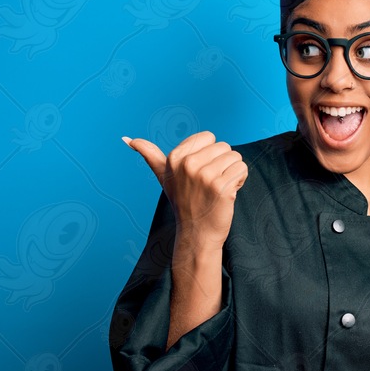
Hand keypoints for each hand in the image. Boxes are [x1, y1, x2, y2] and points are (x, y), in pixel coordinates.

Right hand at [122, 131, 247, 246]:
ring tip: (219, 188)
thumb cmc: (183, 202)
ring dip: (233, 172)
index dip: (210, 154)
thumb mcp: (163, 177)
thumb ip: (149, 155)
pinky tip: (228, 194)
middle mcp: (188, 165)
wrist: (196, 233)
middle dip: (223, 163)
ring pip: (235, 157)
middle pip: (224, 146)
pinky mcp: (221, 187)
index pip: (209, 137)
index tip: (200, 172)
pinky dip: (240, 181)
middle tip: (210, 184)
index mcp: (175, 157)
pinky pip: (241, 169)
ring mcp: (205, 176)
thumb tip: (127, 139)